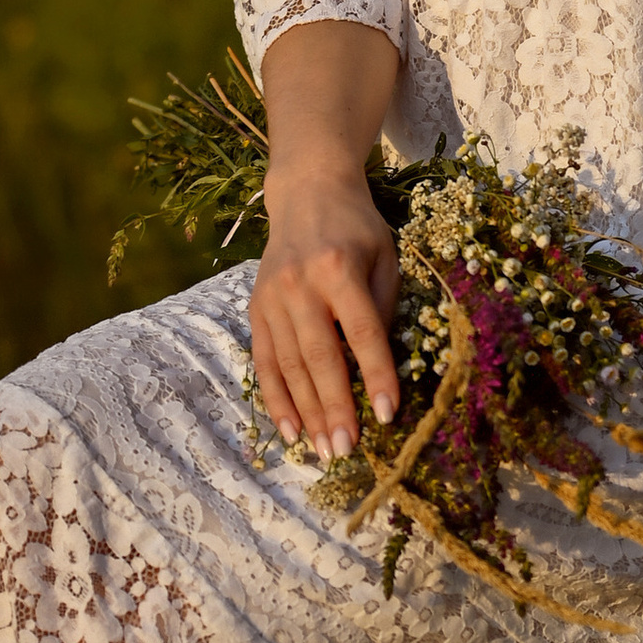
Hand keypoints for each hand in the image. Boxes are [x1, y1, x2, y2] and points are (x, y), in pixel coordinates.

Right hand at [249, 166, 400, 457]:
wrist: (307, 192)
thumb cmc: (358, 228)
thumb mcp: (386, 257)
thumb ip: (383, 309)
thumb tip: (375, 368)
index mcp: (339, 269)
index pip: (362, 333)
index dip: (376, 376)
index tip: (387, 416)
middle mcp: (300, 285)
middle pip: (319, 357)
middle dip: (334, 408)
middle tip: (346, 450)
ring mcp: (271, 298)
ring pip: (289, 366)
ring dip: (306, 413)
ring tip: (323, 450)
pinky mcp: (255, 308)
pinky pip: (265, 361)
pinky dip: (276, 399)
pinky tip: (290, 430)